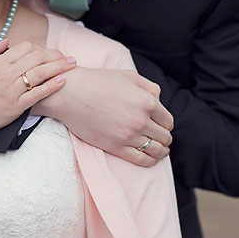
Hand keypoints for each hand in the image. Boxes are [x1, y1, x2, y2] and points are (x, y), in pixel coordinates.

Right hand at [0, 40, 75, 129]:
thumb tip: (7, 42)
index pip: (25, 48)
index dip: (38, 47)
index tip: (46, 51)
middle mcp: (7, 74)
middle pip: (37, 58)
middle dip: (55, 55)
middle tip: (67, 56)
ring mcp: (13, 91)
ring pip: (40, 74)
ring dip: (59, 67)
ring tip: (72, 64)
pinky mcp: (16, 106)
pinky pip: (37, 94)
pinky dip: (51, 86)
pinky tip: (63, 80)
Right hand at [34, 66, 173, 166]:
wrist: (70, 93)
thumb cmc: (99, 82)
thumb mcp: (129, 76)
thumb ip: (149, 87)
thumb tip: (159, 102)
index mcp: (147, 102)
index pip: (168, 121)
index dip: (166, 124)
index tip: (163, 125)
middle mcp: (141, 120)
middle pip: (164, 136)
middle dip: (165, 137)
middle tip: (162, 138)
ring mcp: (129, 135)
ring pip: (156, 150)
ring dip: (161, 151)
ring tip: (161, 150)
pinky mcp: (116, 147)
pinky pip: (142, 160)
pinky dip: (151, 161)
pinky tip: (152, 158)